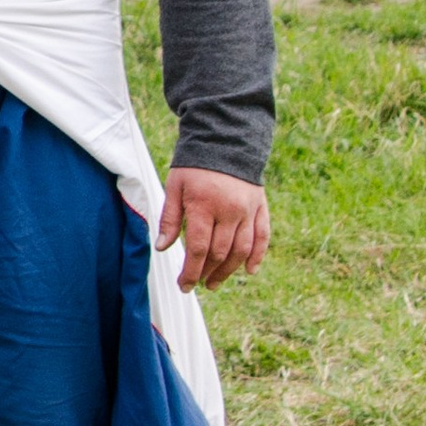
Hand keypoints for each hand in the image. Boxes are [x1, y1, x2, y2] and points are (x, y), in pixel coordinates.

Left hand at [155, 169, 269, 292]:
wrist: (225, 141)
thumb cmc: (194, 166)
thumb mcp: (175, 187)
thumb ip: (170, 218)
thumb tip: (162, 248)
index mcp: (204, 205)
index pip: (199, 248)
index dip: (191, 270)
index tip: (184, 285)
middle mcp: (229, 210)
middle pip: (220, 252)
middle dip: (207, 273)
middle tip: (196, 283)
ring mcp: (248, 210)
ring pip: (242, 249)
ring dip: (228, 271)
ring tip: (214, 283)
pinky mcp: (261, 208)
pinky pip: (263, 236)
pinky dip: (258, 255)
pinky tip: (249, 271)